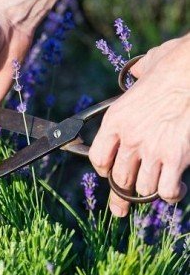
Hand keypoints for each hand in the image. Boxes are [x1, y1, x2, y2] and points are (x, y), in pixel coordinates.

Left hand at [89, 34, 189, 216]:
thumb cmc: (172, 66)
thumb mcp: (143, 71)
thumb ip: (136, 79)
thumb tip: (138, 72)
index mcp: (115, 121)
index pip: (98, 158)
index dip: (103, 170)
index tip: (108, 173)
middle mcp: (129, 139)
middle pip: (119, 178)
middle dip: (120, 195)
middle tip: (120, 207)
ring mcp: (152, 150)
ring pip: (142, 188)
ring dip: (147, 194)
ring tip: (152, 194)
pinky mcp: (176, 158)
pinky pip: (166, 190)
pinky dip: (170, 194)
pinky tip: (176, 190)